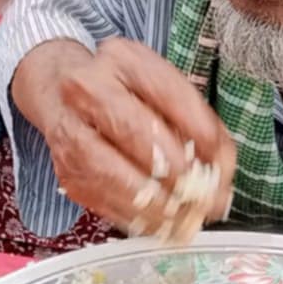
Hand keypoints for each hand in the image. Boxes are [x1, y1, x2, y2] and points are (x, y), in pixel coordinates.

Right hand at [15, 37, 236, 235]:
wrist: (60, 90)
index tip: (220, 163)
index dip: (198, 131)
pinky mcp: (65, 169)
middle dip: (177, 173)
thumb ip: (196, 120)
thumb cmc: (124, 91)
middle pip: (134, 132)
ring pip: (112, 173)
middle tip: (205, 198)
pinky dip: (134, 217)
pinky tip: (160, 223)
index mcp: (123, 60)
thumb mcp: (161, 87)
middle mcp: (88, 88)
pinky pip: (101, 199)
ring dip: (156, 204)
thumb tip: (222, 169)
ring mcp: (70, 129)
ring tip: (186, 219)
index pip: (167, 93)